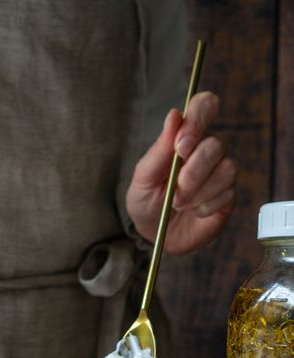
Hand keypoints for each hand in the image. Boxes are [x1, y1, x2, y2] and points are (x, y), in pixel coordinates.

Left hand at [126, 91, 236, 254]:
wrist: (154, 235)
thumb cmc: (147, 202)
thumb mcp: (143, 177)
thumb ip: (160, 149)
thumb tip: (174, 115)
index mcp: (186, 137)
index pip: (204, 107)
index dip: (198, 120)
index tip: (182, 147)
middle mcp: (207, 150)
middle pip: (215, 145)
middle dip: (192, 172)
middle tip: (175, 192)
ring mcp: (220, 172)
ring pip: (226, 169)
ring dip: (199, 192)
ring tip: (180, 204)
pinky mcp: (228, 196)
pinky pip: (227, 194)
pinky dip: (205, 206)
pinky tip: (194, 211)